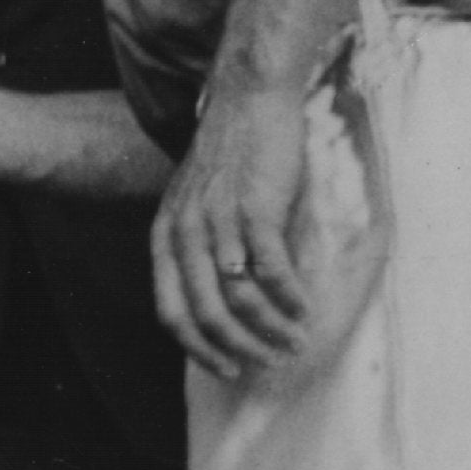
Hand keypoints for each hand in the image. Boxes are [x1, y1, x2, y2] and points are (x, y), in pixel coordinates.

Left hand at [150, 83, 310, 380]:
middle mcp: (186, 232)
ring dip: (272, 329)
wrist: (249, 99)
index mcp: (166, 235)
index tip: (226, 370)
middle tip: (270, 364)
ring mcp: (220, 220)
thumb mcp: (196, 204)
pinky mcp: (256, 208)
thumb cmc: (230, 154)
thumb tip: (224, 302)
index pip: (170, 311)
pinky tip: (304, 309)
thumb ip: (199, 248)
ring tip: (297, 341)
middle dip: (240, 349)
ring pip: (241, 298)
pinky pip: (272, 270)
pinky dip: (289, 298)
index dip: (198, 349)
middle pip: (207, 314)